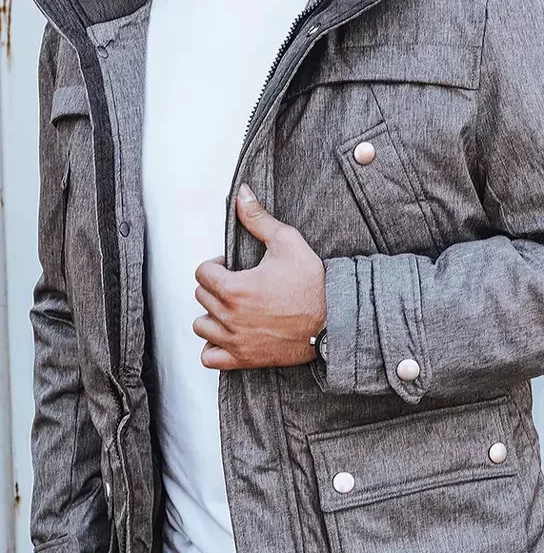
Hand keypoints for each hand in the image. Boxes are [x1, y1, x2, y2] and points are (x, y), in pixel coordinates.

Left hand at [193, 183, 325, 369]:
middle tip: (238, 284)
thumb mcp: (287, 242)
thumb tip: (242, 192)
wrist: (333, 321)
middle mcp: (229, 317)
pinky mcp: (244, 359)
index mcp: (234, 288)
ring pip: (201, 326)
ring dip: (212, 316)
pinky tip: (227, 336)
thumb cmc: (312, 283)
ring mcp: (235, 340)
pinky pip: (210, 358)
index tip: (231, 266)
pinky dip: (213, 348)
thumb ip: (258, 219)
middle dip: (216, 287)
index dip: (216, 265)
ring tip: (232, 310)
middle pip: (201, 297)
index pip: (202, 273)